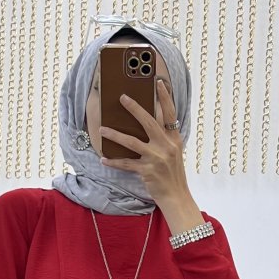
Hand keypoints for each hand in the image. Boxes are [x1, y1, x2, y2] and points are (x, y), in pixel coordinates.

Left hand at [100, 76, 187, 206]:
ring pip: (131, 141)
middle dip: (134, 108)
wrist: (176, 196)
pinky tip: (103, 158)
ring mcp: (156, 158)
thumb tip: (148, 123)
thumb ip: (164, 138)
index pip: (170, 113)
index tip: (158, 83)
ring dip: (115, 134)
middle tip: (122, 98)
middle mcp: (166, 146)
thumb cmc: (173, 174)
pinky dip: (114, 161)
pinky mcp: (147, 171)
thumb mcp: (173, 152)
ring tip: (102, 129)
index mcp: (174, 139)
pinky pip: (126, 163)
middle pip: (148, 121)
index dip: (164, 97)